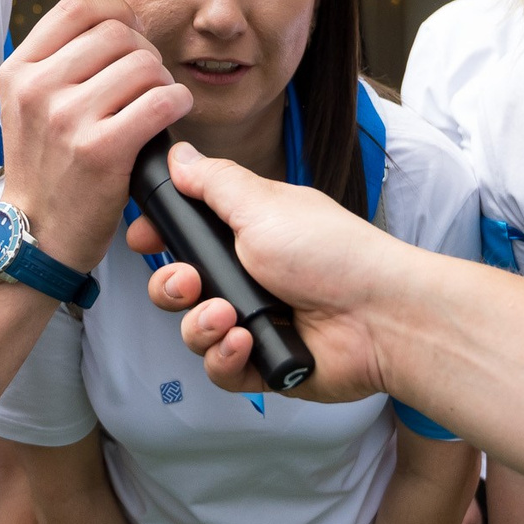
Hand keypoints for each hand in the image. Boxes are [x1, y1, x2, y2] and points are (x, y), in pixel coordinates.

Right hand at [0, 0, 188, 270]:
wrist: (37, 235)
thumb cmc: (45, 168)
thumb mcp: (28, 105)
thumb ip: (59, 61)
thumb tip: (120, 21)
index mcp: (18, 70)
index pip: (77, 8)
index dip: (116, 12)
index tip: (131, 34)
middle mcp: (38, 89)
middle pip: (117, 33)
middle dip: (145, 52)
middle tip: (147, 82)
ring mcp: (67, 119)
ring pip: (144, 64)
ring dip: (163, 81)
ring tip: (155, 104)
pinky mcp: (101, 150)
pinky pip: (161, 101)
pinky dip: (178, 104)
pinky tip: (171, 116)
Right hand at [131, 146, 410, 401]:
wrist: (382, 317)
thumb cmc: (333, 254)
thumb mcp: (263, 206)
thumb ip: (214, 183)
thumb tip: (180, 153)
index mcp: (249, 234)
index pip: (187, 236)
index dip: (159, 238)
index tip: (142, 238)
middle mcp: (251, 278)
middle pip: (180, 289)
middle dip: (171, 287)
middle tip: (188, 282)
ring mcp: (258, 322)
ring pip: (195, 332)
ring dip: (200, 326)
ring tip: (227, 316)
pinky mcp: (265, 364)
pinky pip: (221, 369)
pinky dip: (225, 358)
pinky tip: (243, 342)